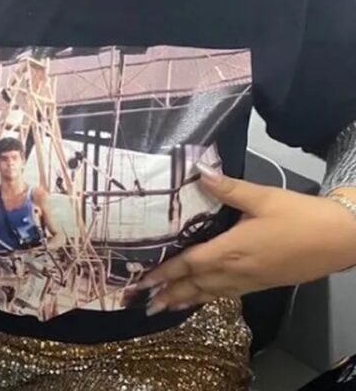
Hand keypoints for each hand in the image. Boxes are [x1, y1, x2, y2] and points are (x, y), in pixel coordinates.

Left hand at [139, 164, 355, 315]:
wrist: (341, 240)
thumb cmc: (301, 217)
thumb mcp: (263, 197)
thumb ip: (228, 188)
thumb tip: (201, 171)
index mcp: (231, 250)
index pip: (190, 263)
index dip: (165, 271)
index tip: (142, 280)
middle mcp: (236, 271)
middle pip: (195, 283)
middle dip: (168, 292)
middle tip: (143, 301)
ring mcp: (249, 281)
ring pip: (209, 293)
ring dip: (184, 299)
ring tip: (162, 306)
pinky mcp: (261, 284)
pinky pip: (226, 295)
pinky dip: (207, 298)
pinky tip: (201, 298)